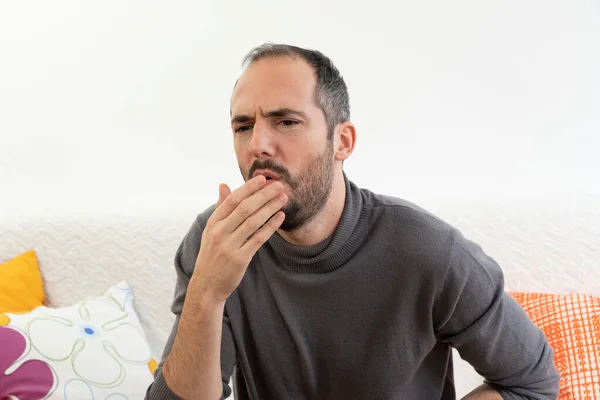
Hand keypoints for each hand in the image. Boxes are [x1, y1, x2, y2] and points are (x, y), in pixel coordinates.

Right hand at [191, 175, 286, 302]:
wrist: (207, 285)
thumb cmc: (212, 254)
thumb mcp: (211, 230)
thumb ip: (220, 207)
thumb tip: (223, 184)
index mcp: (213, 223)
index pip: (232, 200)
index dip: (248, 188)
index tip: (262, 178)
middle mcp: (220, 232)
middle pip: (244, 208)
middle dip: (263, 195)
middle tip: (279, 185)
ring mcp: (229, 246)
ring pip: (253, 222)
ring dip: (270, 208)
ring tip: (283, 198)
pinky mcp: (240, 258)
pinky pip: (258, 239)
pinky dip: (270, 226)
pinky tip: (280, 217)